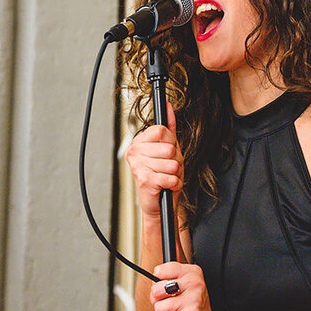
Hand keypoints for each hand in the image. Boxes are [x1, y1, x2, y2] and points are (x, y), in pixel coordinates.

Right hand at [124, 103, 182, 219]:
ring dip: (175, 174)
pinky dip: (174, 184)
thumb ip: (169, 127)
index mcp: (138, 142)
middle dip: (176, 160)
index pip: (162, 130)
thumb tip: (168, 106)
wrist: (157, 203)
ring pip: (173, 164)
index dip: (172, 142)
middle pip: (169, 148)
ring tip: (166, 177)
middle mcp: (134, 152)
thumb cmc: (162, 175)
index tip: (168, 152)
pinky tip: (166, 186)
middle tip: (167, 168)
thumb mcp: (168, 149)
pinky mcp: (144, 180)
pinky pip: (171, 177)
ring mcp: (137, 166)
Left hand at [150, 262, 220, 310]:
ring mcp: (193, 301)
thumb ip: (166, 280)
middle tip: (170, 305)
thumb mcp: (183, 286)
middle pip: (156, 290)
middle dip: (158, 301)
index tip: (166, 290)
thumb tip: (153, 283)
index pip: (159, 271)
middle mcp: (194, 284)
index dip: (157, 284)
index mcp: (192, 272)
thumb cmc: (191, 306)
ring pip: (159, 308)